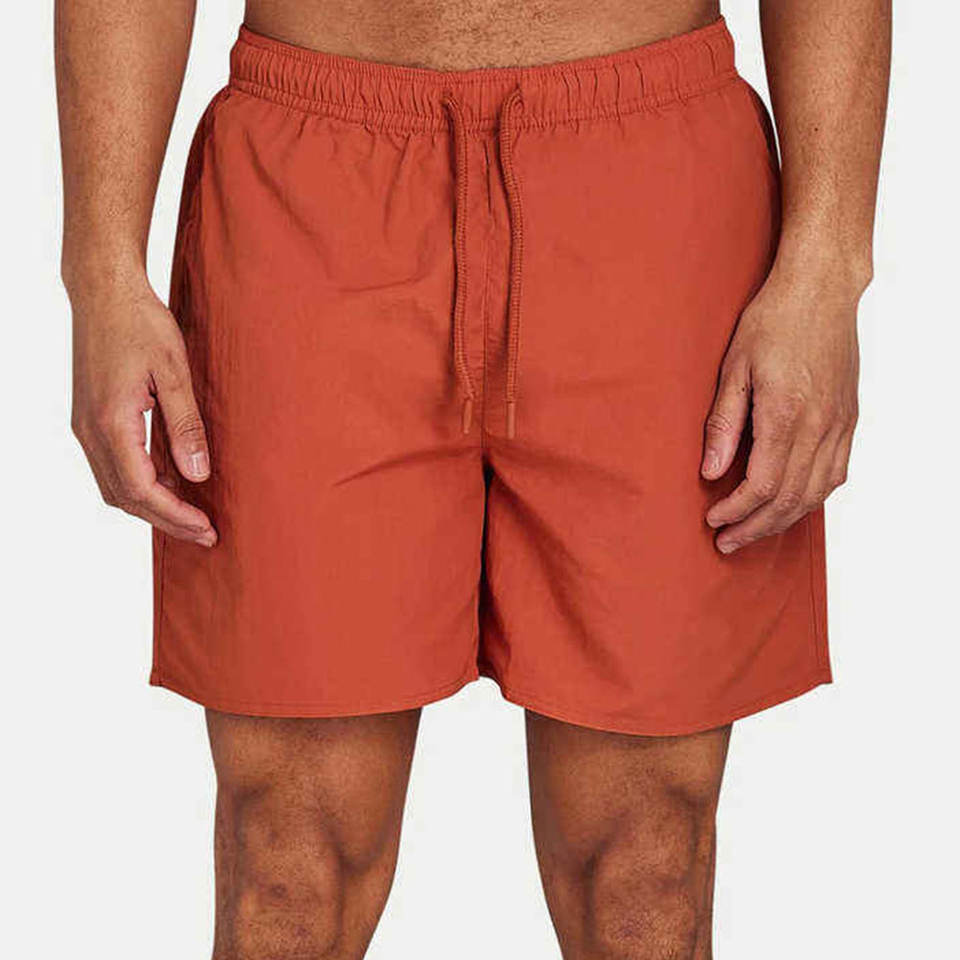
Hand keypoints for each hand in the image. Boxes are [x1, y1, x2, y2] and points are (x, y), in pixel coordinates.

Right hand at [69, 273, 216, 546]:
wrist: (104, 292)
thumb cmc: (140, 323)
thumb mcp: (175, 372)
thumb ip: (186, 425)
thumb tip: (197, 474)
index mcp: (111, 423)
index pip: (142, 490)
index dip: (176, 515)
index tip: (207, 528)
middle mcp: (90, 432)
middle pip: (125, 498)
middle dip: (167, 521)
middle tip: (206, 533)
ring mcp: (85, 427)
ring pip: (115, 487)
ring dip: (153, 507)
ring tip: (192, 516)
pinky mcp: (90, 420)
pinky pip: (113, 467)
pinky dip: (141, 484)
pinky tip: (172, 484)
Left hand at [701, 262, 862, 553]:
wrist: (822, 290)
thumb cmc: (773, 321)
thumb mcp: (733, 368)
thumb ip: (723, 424)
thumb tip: (710, 472)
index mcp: (786, 415)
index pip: (762, 486)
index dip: (736, 511)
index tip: (712, 521)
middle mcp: (820, 427)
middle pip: (789, 499)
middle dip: (755, 527)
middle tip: (726, 543)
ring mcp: (840, 425)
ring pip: (815, 494)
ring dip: (782, 520)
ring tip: (753, 531)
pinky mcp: (849, 420)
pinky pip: (836, 475)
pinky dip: (811, 499)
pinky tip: (790, 505)